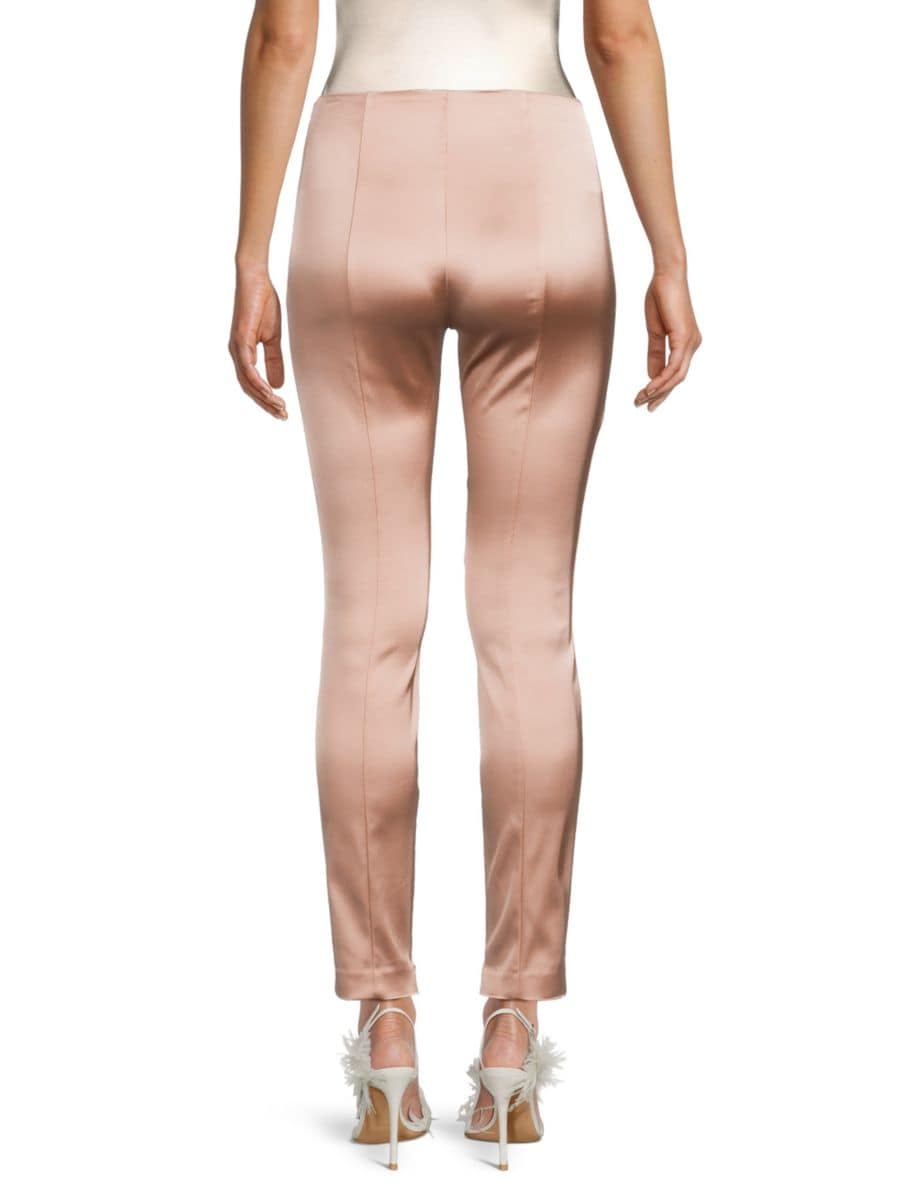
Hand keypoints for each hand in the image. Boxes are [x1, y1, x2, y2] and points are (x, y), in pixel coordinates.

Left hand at [229, 263, 287, 419]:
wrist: (255, 279)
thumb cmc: (263, 304)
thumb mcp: (273, 338)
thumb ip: (274, 361)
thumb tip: (278, 385)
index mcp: (244, 354)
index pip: (254, 384)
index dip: (266, 400)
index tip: (282, 411)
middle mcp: (237, 354)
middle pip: (249, 388)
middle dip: (266, 405)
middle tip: (283, 416)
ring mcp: (236, 348)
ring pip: (247, 382)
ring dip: (263, 398)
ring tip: (279, 408)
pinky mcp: (240, 340)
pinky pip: (247, 368)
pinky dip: (258, 382)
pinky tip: (269, 392)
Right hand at [634, 270, 701, 412]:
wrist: (666, 276)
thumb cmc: (661, 297)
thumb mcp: (655, 331)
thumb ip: (655, 354)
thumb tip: (652, 376)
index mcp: (687, 343)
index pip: (675, 372)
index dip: (660, 388)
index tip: (644, 399)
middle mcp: (693, 345)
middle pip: (678, 379)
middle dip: (659, 395)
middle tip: (642, 407)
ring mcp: (691, 342)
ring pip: (677, 376)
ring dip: (658, 390)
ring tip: (641, 399)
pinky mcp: (685, 338)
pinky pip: (674, 366)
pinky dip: (661, 379)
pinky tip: (649, 387)